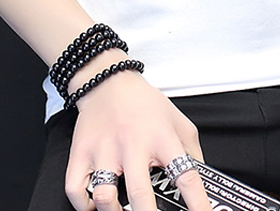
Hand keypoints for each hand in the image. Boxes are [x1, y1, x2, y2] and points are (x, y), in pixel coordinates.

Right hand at [64, 61, 209, 210]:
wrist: (109, 81)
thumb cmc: (144, 103)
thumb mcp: (177, 120)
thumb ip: (192, 151)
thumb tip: (203, 181)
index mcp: (161, 138)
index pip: (185, 175)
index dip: (198, 202)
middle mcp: (133, 145)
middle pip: (140, 193)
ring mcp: (104, 150)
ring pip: (105, 195)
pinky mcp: (81, 152)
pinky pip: (76, 189)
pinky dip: (83, 204)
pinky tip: (95, 204)